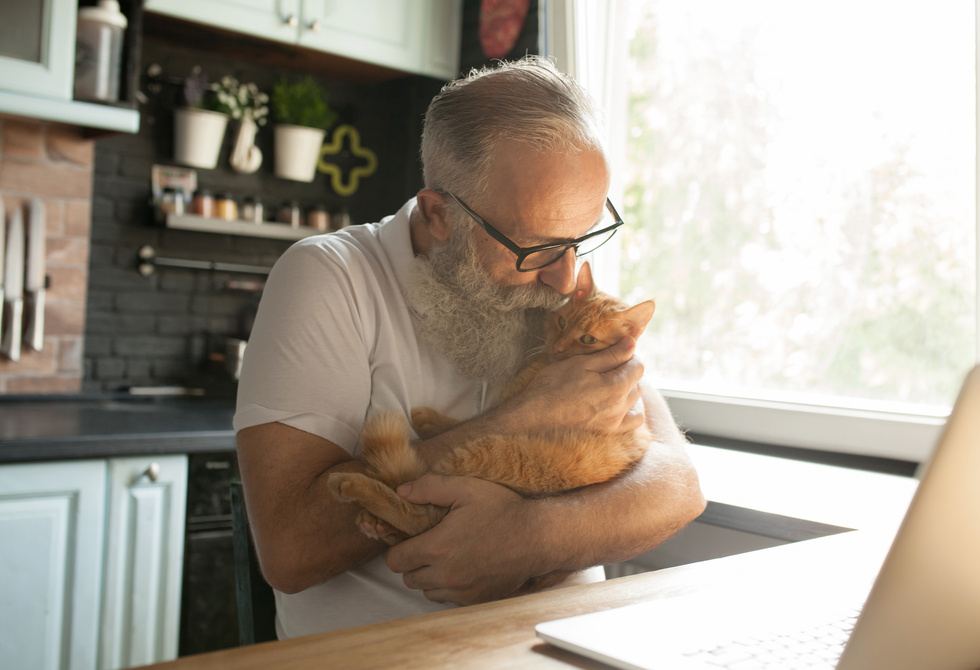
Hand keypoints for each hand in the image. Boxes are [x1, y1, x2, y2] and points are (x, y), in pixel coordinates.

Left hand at [385, 475, 532, 604]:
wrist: (537, 538)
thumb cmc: (503, 510)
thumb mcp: (466, 488)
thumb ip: (429, 488)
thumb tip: (401, 492)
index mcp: (437, 548)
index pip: (395, 560)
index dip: (399, 548)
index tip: (410, 539)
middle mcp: (446, 575)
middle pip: (408, 578)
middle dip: (413, 562)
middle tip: (429, 544)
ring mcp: (461, 590)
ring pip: (427, 591)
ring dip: (429, 576)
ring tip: (446, 556)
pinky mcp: (475, 599)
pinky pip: (448, 598)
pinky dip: (448, 586)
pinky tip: (461, 567)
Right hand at [512, 336, 645, 435]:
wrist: (535, 415)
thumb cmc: (554, 385)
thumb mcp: (582, 363)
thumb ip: (611, 354)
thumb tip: (632, 342)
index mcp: (616, 387)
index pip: (638, 366)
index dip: (627, 355)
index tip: (613, 352)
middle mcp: (620, 407)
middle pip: (637, 383)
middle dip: (627, 371)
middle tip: (607, 365)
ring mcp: (615, 422)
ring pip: (635, 401)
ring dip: (629, 389)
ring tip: (610, 383)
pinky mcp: (608, 432)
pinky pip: (633, 421)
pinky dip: (631, 410)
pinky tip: (618, 403)